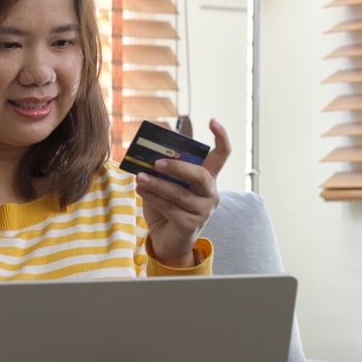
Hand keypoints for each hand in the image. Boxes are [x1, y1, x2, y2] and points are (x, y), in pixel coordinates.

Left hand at [136, 119, 230, 266]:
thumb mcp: (167, 184)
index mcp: (207, 178)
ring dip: (156, 184)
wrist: (167, 240)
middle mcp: (210, 193)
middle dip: (178, 167)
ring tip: (139, 177)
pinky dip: (153, 198)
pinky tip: (141, 191)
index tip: (212, 120)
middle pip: (200, 174)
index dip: (221, 136)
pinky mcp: (191, 225)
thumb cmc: (167, 207)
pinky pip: (170, 208)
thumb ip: (164, 170)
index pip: (222, 154)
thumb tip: (148, 154)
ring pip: (179, 193)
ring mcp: (203, 211)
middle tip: (157, 162)